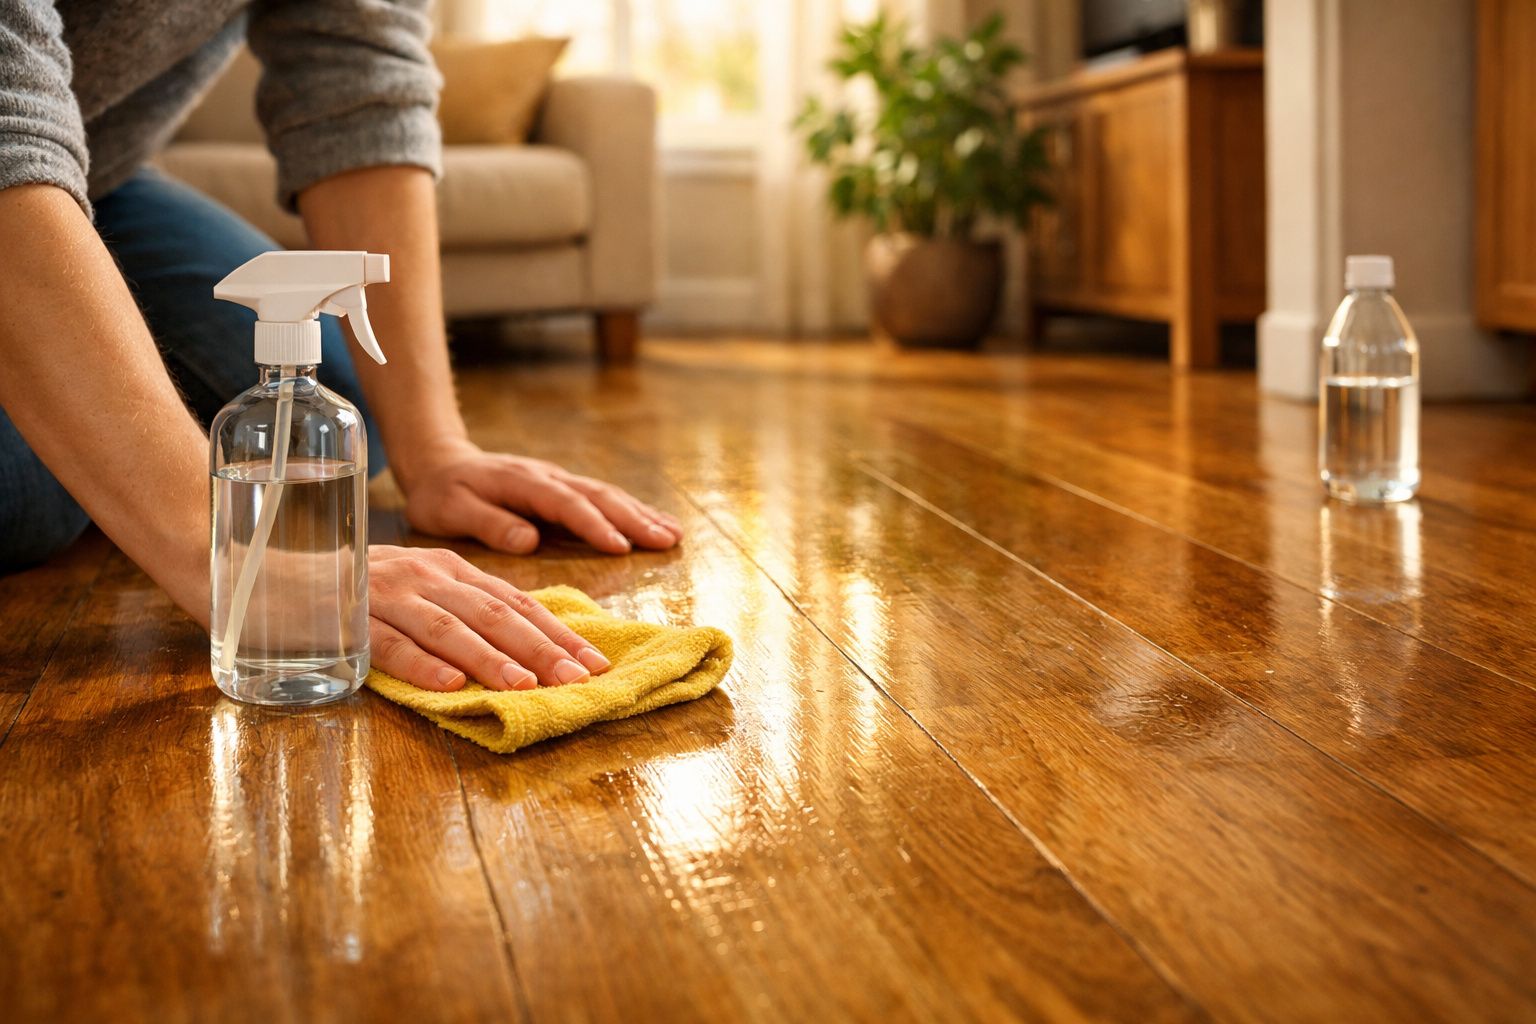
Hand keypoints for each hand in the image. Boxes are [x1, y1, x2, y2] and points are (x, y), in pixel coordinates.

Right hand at [368, 544, 610, 689]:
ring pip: (448, 627)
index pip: (516, 601)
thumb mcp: (424, 592)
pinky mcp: (349, 619)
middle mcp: (427, 575)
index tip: (595, 663)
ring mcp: (388, 594)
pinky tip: (449, 686)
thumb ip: (469, 611)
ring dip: (490, 658)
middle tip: (576, 679)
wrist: (279, 576)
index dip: (557, 632)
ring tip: (524, 686)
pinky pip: (389, 643)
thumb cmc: (363, 592)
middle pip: (493, 613)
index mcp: (451, 569)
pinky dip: (421, 665)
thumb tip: (531, 650)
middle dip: (540, 648)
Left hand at [398, 440, 682, 554]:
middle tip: (666, 541)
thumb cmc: (441, 494)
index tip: (622, 548)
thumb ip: (488, 523)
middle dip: (634, 519)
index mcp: (522, 483)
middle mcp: (548, 477)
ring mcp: (558, 481)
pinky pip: (602, 498)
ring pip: (606, 494)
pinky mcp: (563, 489)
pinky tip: (656, 524)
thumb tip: (529, 540)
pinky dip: (632, 511)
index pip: (565, 504)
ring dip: (641, 514)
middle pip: (597, 496)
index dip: (594, 525)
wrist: (440, 463)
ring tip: (673, 535)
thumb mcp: (450, 510)